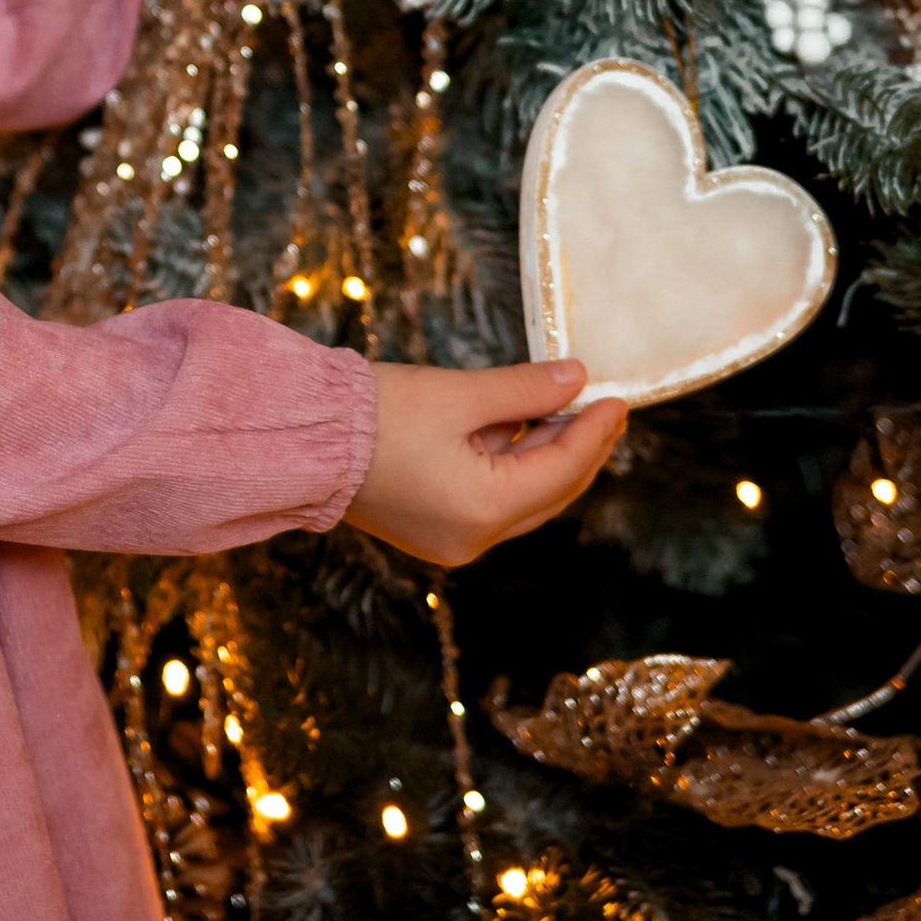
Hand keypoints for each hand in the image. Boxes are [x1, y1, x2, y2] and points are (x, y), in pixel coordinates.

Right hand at [345, 359, 625, 566]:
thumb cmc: (374, 413)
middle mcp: (473, 539)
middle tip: (604, 407)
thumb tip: (575, 380)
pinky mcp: (432, 529)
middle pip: (550, 494)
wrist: (303, 438)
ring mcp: (451, 540)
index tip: (617, 398)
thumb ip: (524, 390)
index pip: (562, 471)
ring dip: (547, 456)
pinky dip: (512, 466)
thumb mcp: (457, 393)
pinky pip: (492, 501)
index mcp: (484, 510)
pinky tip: (519, 429)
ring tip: (566, 410)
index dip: (595, 432)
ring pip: (523, 500)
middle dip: (580, 449)